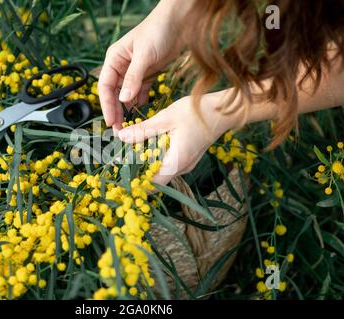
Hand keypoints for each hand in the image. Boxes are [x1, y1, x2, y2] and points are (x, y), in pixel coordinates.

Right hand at [98, 0, 191, 131]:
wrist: (179, 20)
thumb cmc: (158, 31)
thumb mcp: (144, 55)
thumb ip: (133, 78)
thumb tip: (123, 100)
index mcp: (114, 59)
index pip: (105, 86)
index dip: (106, 105)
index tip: (110, 121)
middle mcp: (122, 66)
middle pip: (114, 93)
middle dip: (115, 111)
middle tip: (119, 130)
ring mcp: (135, 71)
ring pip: (126, 95)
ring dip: (127, 110)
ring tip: (129, 126)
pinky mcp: (148, 74)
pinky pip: (140, 92)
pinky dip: (140, 102)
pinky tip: (141, 113)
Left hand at [117, 95, 236, 184]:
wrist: (224, 110)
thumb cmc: (196, 112)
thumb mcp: (165, 119)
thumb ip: (143, 130)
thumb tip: (121, 137)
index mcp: (176, 162)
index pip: (152, 183)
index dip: (135, 180)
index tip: (120, 171)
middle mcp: (181, 168)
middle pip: (154, 177)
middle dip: (137, 168)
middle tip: (120, 155)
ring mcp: (185, 164)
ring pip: (161, 169)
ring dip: (146, 161)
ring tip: (131, 146)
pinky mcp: (187, 157)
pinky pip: (168, 162)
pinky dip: (156, 155)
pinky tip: (147, 142)